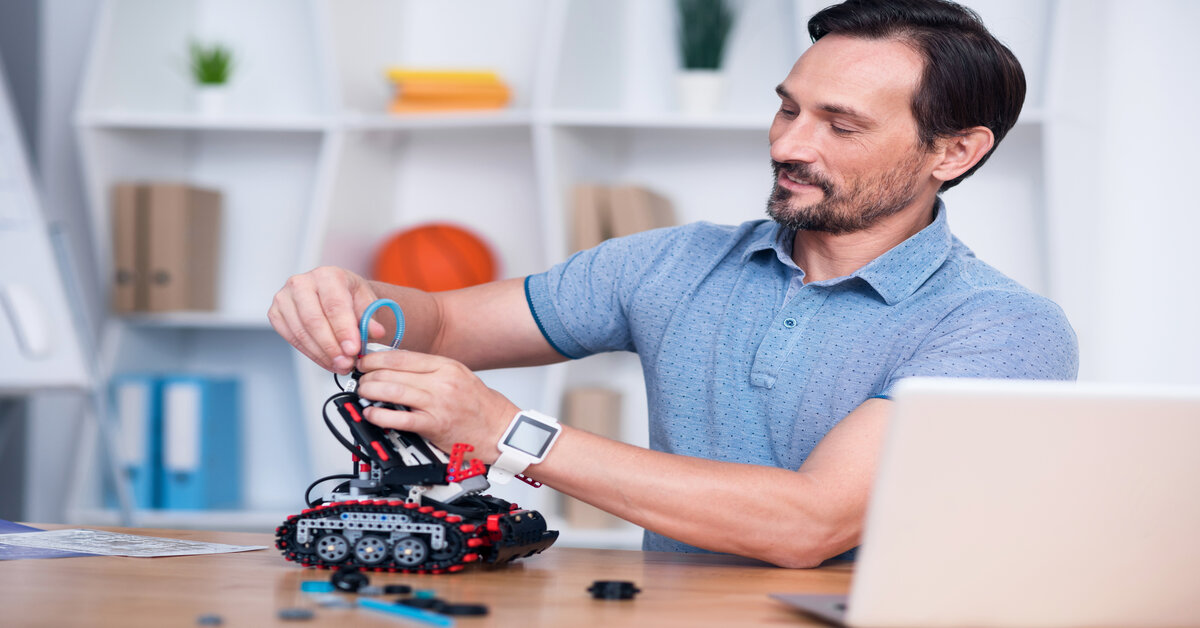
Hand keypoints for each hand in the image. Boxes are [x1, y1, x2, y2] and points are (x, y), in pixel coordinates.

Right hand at [268, 266, 385, 373]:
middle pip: (314, 321)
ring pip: (301, 332)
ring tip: (340, 365)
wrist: (335, 294)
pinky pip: (291, 338)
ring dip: (322, 354)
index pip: (334, 305)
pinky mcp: (276, 313)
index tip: (353, 350)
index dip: (343, 330)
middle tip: (346, 363)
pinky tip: (326, 360)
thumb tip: (377, 332)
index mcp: (327, 275)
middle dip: (332, 347)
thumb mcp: (366, 303)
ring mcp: (285, 297)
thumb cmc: (350, 296)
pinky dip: (311, 353)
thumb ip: (371, 318)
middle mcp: (302, 282)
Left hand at [355, 350, 518, 460]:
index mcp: (446, 365)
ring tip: (362, 393)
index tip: (364, 361)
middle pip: (394, 372)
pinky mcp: (435, 425)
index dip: (377, 357)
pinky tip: (372, 414)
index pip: (403, 356)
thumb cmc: (479, 405)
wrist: (500, 429)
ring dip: (371, 391)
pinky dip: (381, 415)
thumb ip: (429, 371)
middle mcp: (442, 381)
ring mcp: (439, 403)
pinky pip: (401, 418)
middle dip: (369, 375)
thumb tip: (396, 367)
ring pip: (395, 391)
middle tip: (360, 379)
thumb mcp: (457, 376)